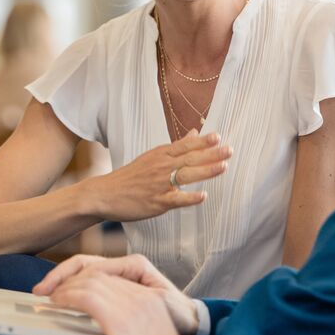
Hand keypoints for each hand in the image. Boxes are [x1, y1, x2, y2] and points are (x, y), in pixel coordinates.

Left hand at [45, 269, 182, 334]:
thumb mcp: (151, 331)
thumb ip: (132, 316)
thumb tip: (104, 317)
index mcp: (148, 297)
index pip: (110, 274)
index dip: (86, 277)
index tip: (71, 285)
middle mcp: (140, 297)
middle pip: (99, 274)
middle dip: (72, 278)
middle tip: (54, 289)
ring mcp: (131, 307)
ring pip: (90, 282)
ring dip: (66, 287)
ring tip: (53, 296)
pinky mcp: (119, 322)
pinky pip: (87, 297)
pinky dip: (68, 297)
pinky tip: (58, 303)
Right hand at [87, 129, 231, 221]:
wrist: (105, 194)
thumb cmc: (132, 176)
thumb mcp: (153, 156)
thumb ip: (176, 146)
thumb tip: (195, 132)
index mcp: (161, 155)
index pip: (184, 145)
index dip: (202, 141)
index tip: (218, 136)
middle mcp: (161, 167)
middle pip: (189, 158)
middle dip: (211, 154)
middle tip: (229, 150)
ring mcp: (159, 185)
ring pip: (185, 175)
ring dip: (205, 171)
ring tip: (223, 167)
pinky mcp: (156, 202)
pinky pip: (175, 199)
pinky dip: (189, 198)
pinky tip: (203, 196)